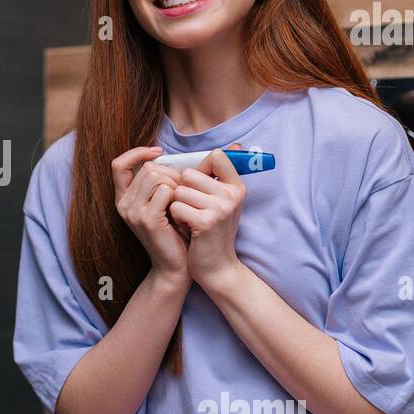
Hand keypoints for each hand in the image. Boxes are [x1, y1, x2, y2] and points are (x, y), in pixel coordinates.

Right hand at [111, 146, 189, 287]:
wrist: (175, 265)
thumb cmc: (174, 232)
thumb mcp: (160, 203)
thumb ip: (156, 181)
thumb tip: (161, 155)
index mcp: (123, 199)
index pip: (118, 163)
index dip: (137, 153)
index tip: (158, 152)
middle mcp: (123, 204)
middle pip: (147, 168)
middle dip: (171, 173)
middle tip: (182, 191)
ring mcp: (133, 212)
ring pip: (156, 176)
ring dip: (176, 184)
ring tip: (181, 202)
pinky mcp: (147, 219)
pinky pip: (164, 191)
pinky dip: (178, 196)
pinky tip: (181, 211)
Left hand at [169, 143, 246, 289]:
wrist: (217, 267)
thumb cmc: (212, 232)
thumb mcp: (221, 202)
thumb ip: (219, 176)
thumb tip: (233, 146)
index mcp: (237, 186)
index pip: (216, 156)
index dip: (198, 169)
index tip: (197, 187)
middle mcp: (232, 194)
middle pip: (189, 173)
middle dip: (182, 191)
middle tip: (191, 209)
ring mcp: (221, 207)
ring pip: (179, 190)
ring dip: (177, 206)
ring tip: (189, 220)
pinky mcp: (206, 221)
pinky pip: (176, 206)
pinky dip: (176, 218)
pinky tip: (187, 229)